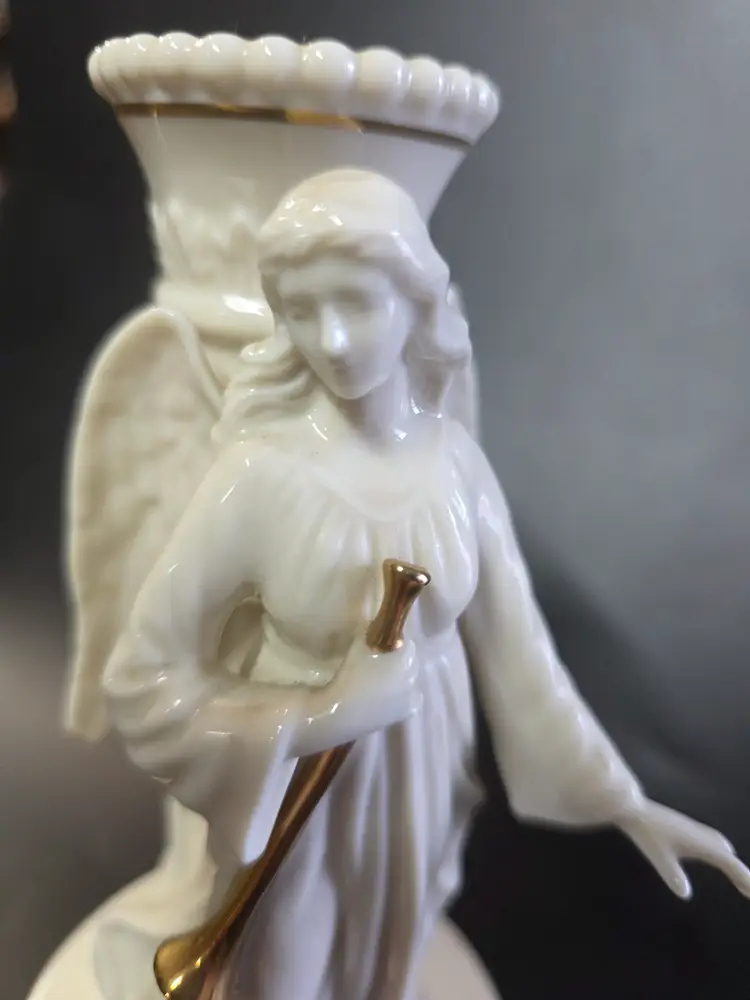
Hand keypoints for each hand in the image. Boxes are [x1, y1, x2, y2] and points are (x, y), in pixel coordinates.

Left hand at [619, 800, 749, 899]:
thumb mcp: (657, 855)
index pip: (729, 863)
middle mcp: (700, 834)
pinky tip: (711, 854)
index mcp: (699, 842)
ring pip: (719, 845)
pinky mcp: (683, 827)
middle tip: (748, 889)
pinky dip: (719, 851)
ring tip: (737, 876)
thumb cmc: (644, 831)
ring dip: (730, 860)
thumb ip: (672, 874)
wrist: (632, 806)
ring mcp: (692, 829)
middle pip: (728, 855)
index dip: (744, 878)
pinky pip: (709, 840)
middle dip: (739, 872)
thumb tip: (685, 894)